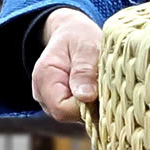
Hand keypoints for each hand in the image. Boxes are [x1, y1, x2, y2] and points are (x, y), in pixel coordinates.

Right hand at [31, 7, 100, 121]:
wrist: (72, 33)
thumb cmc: (79, 37)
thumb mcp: (85, 47)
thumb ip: (84, 71)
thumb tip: (86, 97)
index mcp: (44, 79)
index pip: (63, 108)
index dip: (86, 104)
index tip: (102, 88)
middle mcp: (44, 96)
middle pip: (70, 115)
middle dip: (92, 104)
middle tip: (105, 83)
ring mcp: (53, 103)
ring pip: (77, 116)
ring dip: (94, 104)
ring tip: (101, 82)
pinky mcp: (65, 105)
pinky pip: (81, 113)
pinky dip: (94, 104)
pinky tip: (99, 88)